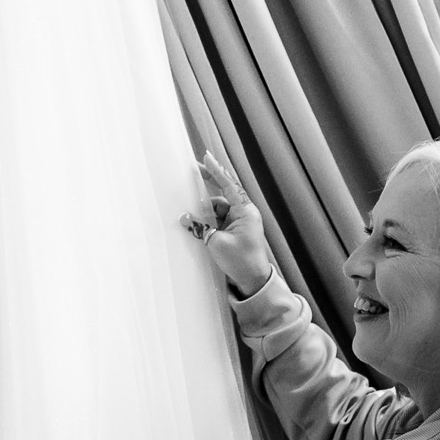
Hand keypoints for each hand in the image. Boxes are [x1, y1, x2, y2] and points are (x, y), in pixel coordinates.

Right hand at [180, 151, 274, 297]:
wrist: (253, 281)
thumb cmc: (241, 262)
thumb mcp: (216, 244)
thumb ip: (201, 228)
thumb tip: (186, 219)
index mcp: (245, 212)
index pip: (229, 185)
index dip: (216, 171)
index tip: (206, 158)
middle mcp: (244, 213)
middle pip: (224, 192)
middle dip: (209, 182)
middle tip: (194, 170)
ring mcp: (240, 222)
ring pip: (218, 208)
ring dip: (205, 210)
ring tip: (190, 213)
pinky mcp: (235, 231)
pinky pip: (218, 219)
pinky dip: (207, 220)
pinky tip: (196, 224)